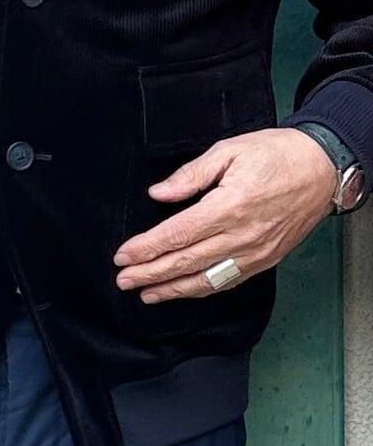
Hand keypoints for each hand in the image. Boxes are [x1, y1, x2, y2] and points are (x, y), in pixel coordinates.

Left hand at [112, 127, 337, 302]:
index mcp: (228, 206)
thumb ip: (190, 175)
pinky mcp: (266, 260)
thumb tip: (158, 193)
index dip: (147, 248)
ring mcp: (255, 252)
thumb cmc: (276, 154)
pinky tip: (185, 291)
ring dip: (173, 289)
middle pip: (186, 262)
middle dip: (150, 273)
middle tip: (123, 280)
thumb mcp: (229, 151)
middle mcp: (241, 236)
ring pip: (207, 279)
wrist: (322, 169)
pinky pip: (229, 281)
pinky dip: (203, 290)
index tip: (123, 256)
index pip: (177, 234)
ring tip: (146, 294)